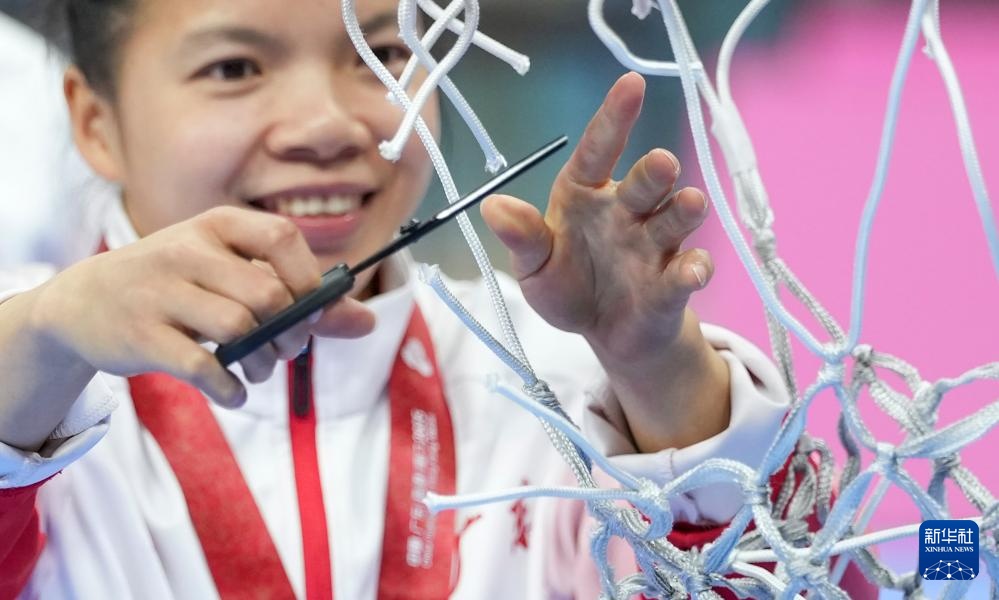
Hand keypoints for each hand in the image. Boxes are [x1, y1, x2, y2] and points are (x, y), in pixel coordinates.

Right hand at [31, 206, 373, 407]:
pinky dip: (230, 389)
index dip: (309, 278)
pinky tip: (234, 392)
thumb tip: (368, 322)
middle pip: (267, 293)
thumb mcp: (229, 276)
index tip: (310, 310)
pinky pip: (204, 367)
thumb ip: (300, 299)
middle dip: (291, 332)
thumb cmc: (175, 287)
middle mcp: (185, 249)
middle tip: (287, 351)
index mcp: (215, 225)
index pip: (282, 237)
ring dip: (263, 363)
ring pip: (239, 328)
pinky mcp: (140, 335)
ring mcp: (158, 290)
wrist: (80, 305)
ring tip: (257, 371)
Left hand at [482, 72, 728, 450]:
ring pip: (676, 218)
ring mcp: (655, 245)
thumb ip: (523, 237)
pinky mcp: (673, 283)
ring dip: (684, 210)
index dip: (615, 117)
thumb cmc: (568, 285)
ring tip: (689, 203)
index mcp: (587, 195)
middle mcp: (628, 211)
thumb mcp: (534, 266)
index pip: (599, 150)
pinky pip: (689, 270)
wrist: (605, 334)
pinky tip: (692, 272)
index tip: (632, 83)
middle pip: (647, 182)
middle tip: (660, 163)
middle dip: (655, 172)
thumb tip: (492, 206)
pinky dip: (693, 270)